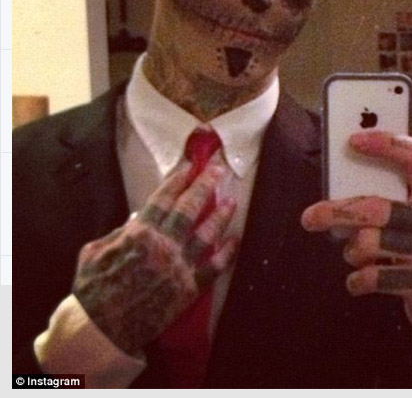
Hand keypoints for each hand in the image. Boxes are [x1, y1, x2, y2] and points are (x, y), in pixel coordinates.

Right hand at [72, 159, 237, 355]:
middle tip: (217, 170)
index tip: (189, 166)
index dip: (177, 180)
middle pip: (189, 208)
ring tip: (232, 201)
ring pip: (207, 234)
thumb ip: (118, 232)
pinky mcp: (189, 289)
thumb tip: (137, 217)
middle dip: (204, 186)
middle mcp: (164, 245)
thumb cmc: (92, 289)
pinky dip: (227, 253)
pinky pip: (214, 268)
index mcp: (140, 232)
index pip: (164, 199)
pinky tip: (234, 240)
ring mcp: (179, 267)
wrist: (101, 330)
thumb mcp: (94, 250)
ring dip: (220, 216)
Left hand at [301, 131, 411, 386]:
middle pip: (379, 208)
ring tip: (352, 253)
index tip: (353, 141)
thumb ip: (396, 198)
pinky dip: (357, 280)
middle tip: (309, 217)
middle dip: (338, 211)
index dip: (388, 145)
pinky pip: (373, 277)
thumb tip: (342, 184)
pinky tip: (358, 280)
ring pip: (370, 242)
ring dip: (352, 249)